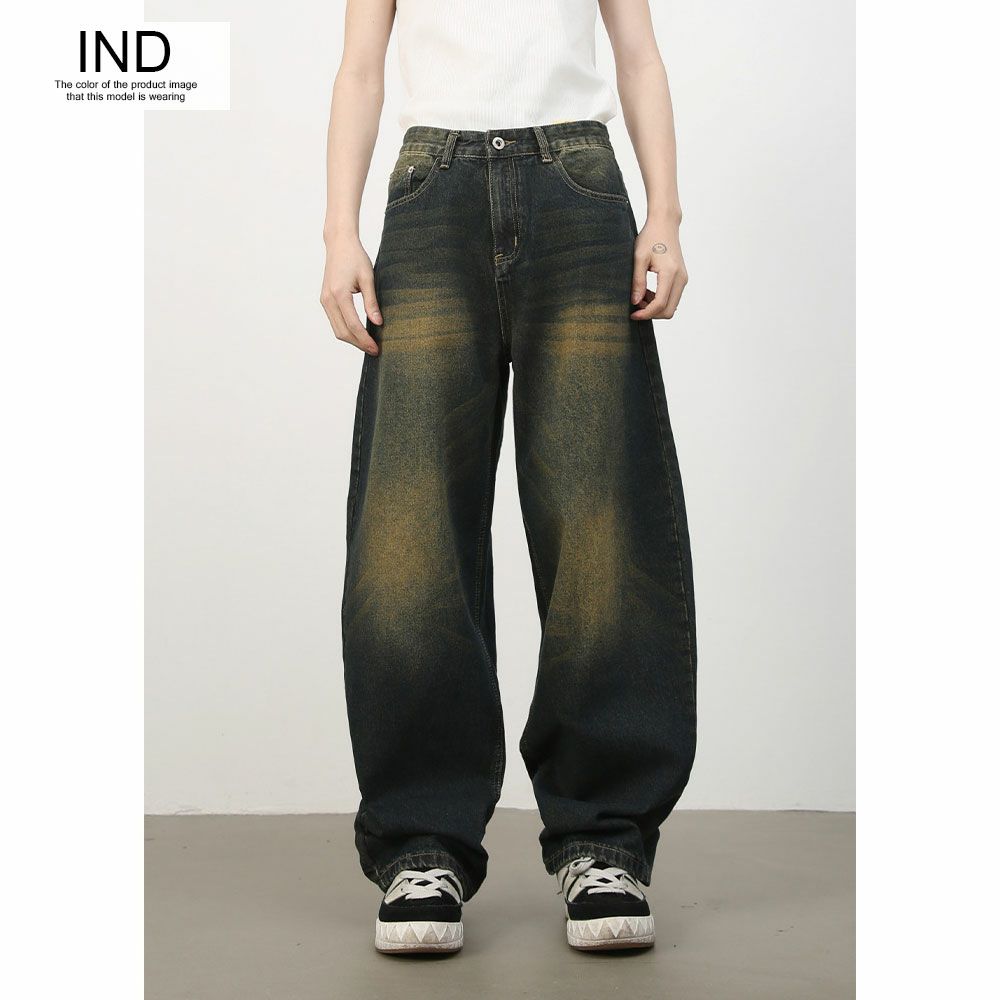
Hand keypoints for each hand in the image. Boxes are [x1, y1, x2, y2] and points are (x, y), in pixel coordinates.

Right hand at [320, 235, 381, 354]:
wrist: (339, 244)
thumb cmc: (355, 257)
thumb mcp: (368, 278)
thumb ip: (372, 302)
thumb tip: (378, 323)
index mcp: (339, 294)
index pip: (353, 325)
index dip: (365, 339)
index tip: (376, 348)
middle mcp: (328, 300)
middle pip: (342, 332)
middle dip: (359, 344)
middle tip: (374, 350)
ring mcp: (324, 301)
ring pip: (337, 330)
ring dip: (352, 340)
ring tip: (368, 344)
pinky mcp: (325, 300)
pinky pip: (335, 322)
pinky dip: (346, 331)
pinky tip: (359, 333)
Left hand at [631, 220, 687, 320]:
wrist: (665, 225)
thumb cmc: (650, 237)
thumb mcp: (638, 258)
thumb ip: (637, 281)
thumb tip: (635, 302)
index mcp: (670, 273)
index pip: (660, 304)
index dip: (646, 314)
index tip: (632, 314)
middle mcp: (681, 278)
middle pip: (669, 310)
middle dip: (651, 313)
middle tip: (635, 306)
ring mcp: (683, 279)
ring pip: (671, 306)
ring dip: (655, 308)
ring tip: (640, 297)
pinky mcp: (682, 278)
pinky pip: (672, 298)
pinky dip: (660, 301)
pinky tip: (647, 293)